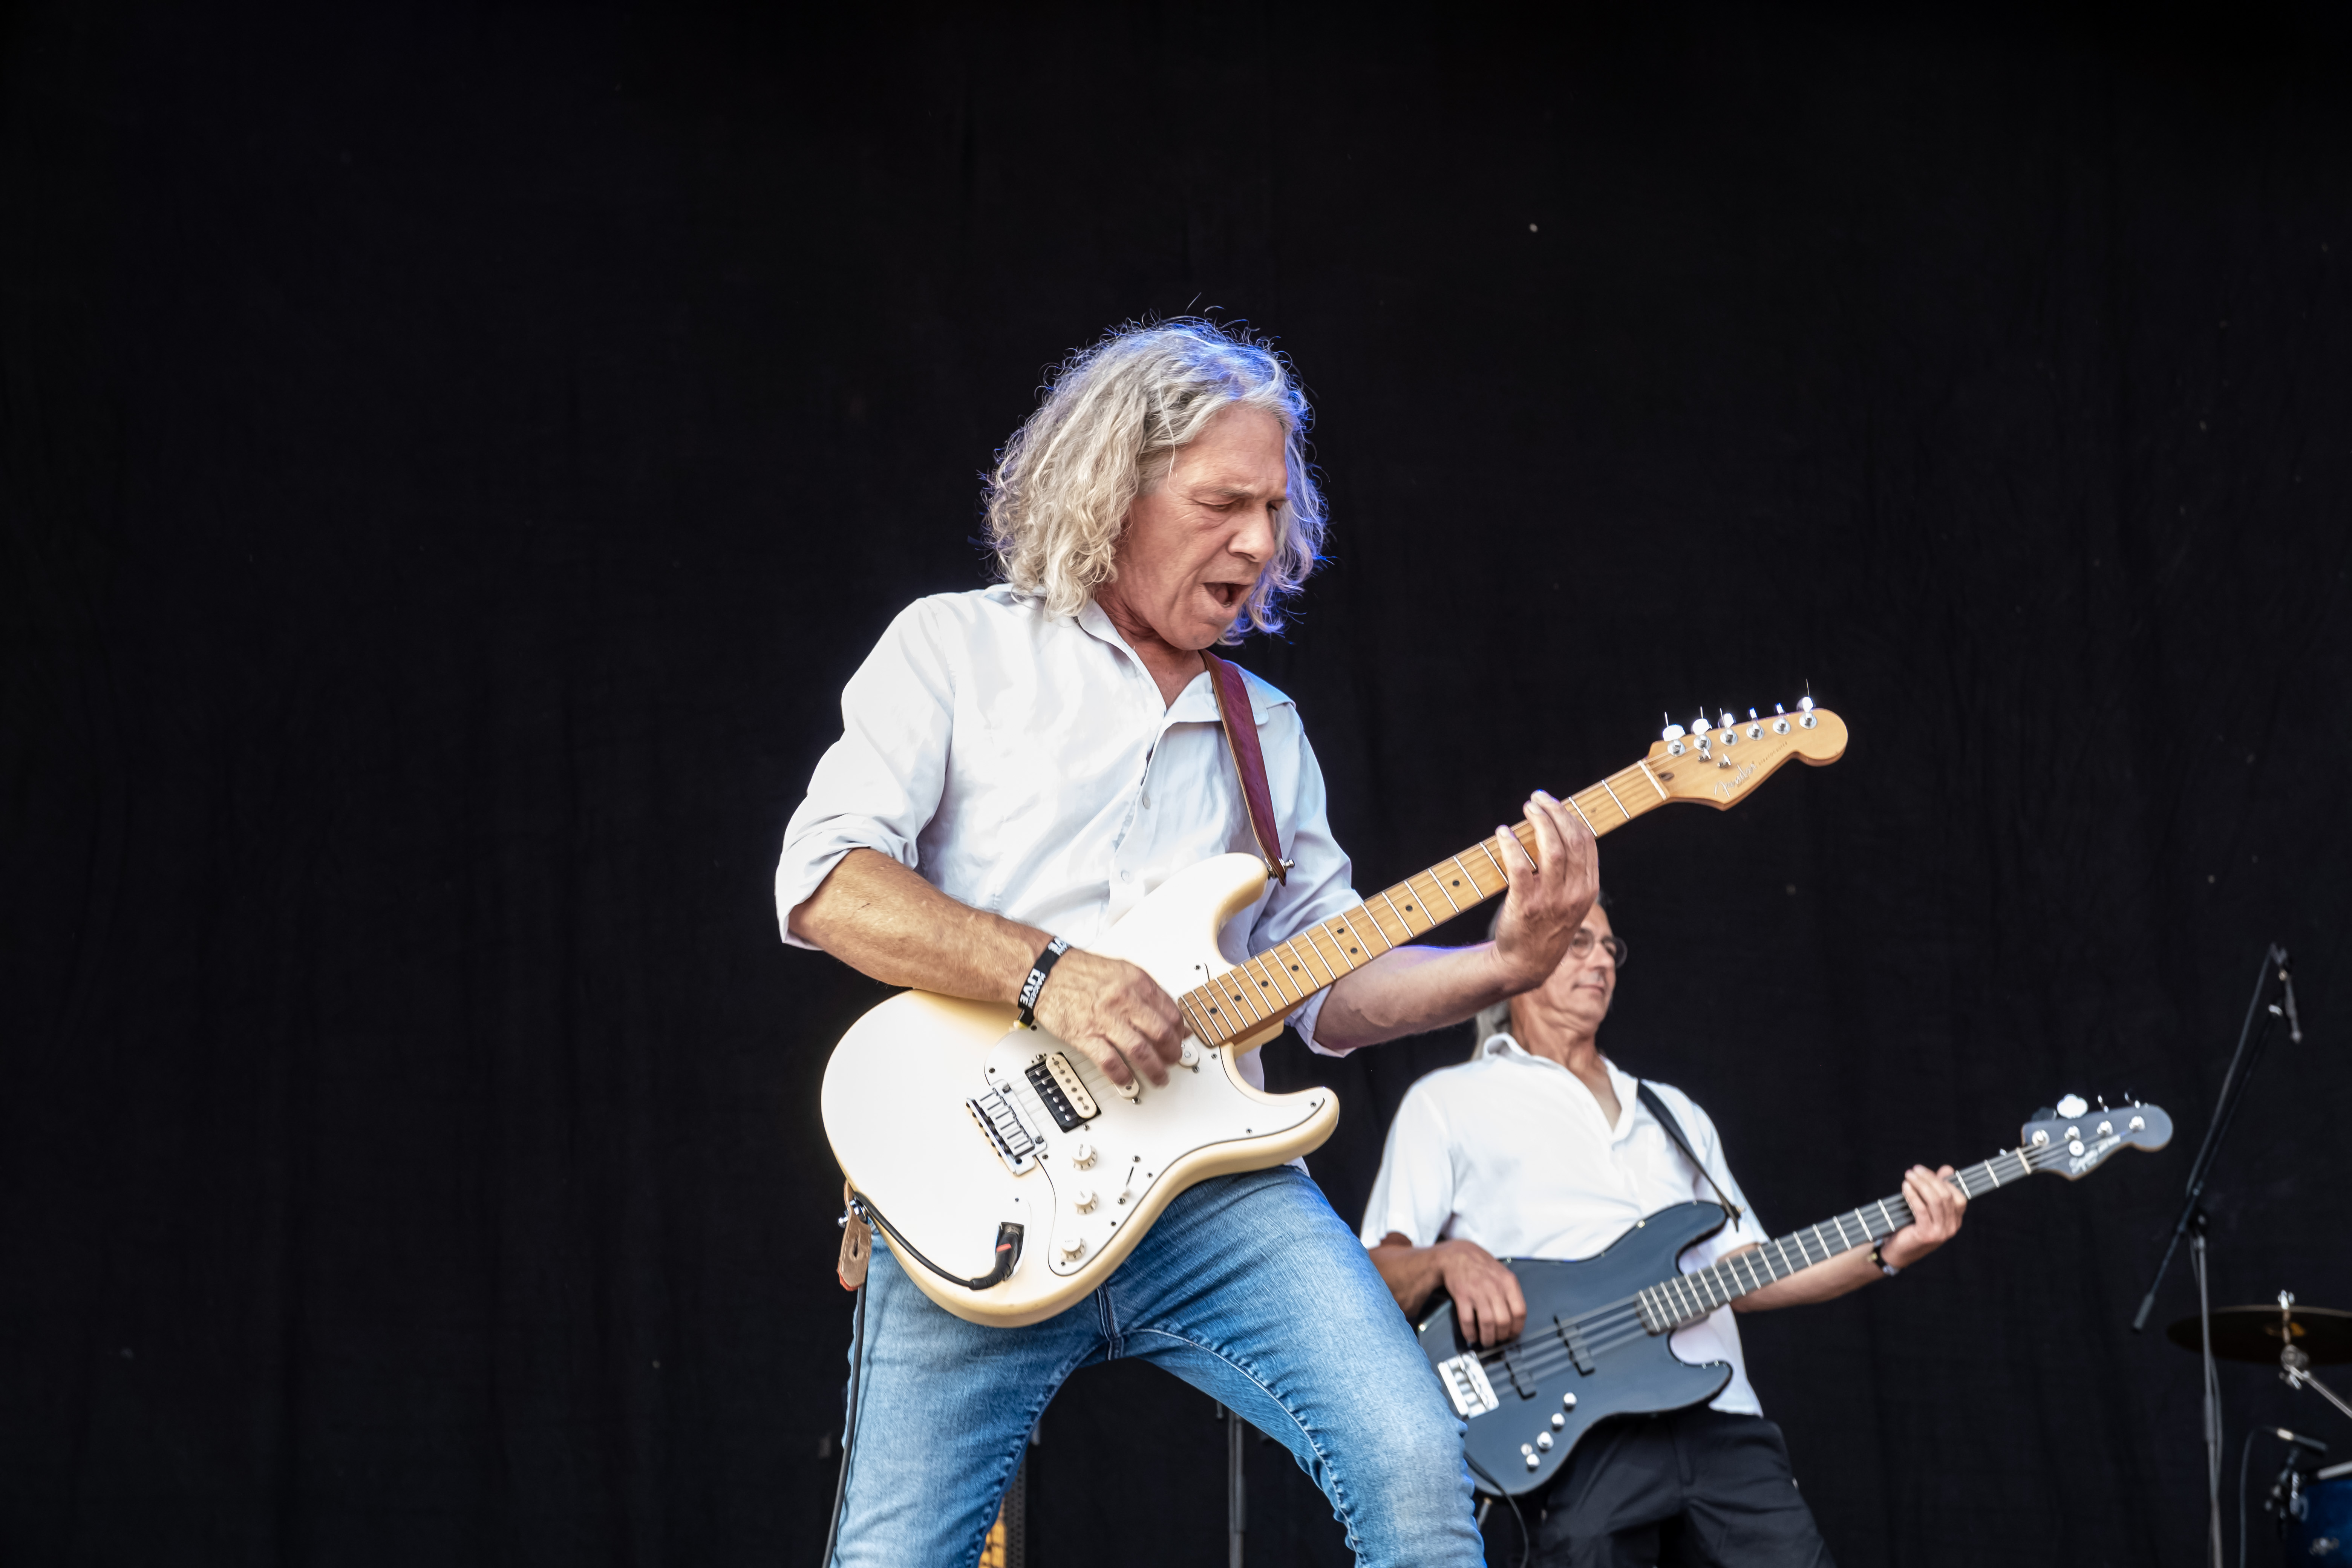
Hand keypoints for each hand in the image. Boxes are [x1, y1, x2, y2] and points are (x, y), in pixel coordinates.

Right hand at [1030, 948, 1186, 1090]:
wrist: (1045, 972)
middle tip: (1173, 1061)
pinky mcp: (1085, 1034)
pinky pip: (1110, 1061)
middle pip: (1161, 1033)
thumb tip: (1170, 1016)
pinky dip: (1122, 1075)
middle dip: (1172, 1053)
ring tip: (1158, 1077)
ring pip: (1141, 1050)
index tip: (1181, 1041)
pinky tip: (1127, 1080)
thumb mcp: (1122, 972)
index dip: (1180, 1032)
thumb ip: (1147, 994)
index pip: (1171, 1012)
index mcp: (1137, 982)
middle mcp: (1124, 999)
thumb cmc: (1081, 973)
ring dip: (1154, 1069)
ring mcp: (1104, 1018)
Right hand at [1439, 1240, 1527, 1346]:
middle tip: (1498, 1339)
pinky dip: (1470, 1332)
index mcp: (1508, 1282)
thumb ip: (1511, 1293)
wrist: (1457, 1255)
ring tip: (1486, 1341)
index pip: (1520, 1312)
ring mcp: (1477, 1291)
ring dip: (1487, 1338)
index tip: (1512, 1334)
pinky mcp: (1462, 1296)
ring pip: (1487, 1323)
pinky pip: (1468, 1320)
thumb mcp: (1503, 1273)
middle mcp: (1494, 1287)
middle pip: (1504, 1321)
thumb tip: (1515, 1320)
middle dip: (1502, 1336)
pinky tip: (1472, 1335)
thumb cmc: (1481, 1266)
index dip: (1517, 1328)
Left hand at [1489, 791, 1598, 990]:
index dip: (1570, 817)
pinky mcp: (1526, 905)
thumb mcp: (1569, 901)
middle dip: (1556, 812)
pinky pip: (1520, 866)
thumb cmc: (1545, 926)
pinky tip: (1504, 833)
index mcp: (1588, 889)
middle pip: (1571, 840)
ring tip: (1527, 808)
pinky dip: (1511, 845)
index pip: (1587, 843)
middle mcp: (1574, 893)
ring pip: (1551, 848)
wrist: (1526, 963)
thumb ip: (1571, 872)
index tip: (1554, 804)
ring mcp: (1551, 900)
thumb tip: (1558, 829)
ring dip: (1538, 822)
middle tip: (1537, 799)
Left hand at [1880, 1164, 1966, 1268]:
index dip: (1942, 1181)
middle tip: (1914, 1170)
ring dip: (1921, 1184)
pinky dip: (1913, 1195)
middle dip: (1930, 1179)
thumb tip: (1948, 1169)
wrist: (1898, 1252)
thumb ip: (1937, 1189)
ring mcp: (1940, 1233)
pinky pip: (1921, 1209)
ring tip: (1909, 1175)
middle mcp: (1951, 1228)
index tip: (1924, 1171)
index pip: (1958, 1197)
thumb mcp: (1926, 1207)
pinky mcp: (1926, 1235)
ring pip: (1935, 1200)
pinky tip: (1905, 1187)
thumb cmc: (1911, 1226)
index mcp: (1955, 1221)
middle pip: (1945, 1196)